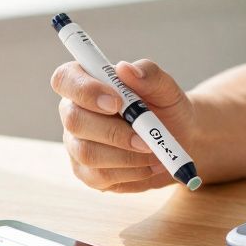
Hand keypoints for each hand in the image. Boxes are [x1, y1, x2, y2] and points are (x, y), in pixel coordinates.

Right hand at [51, 58, 199, 192]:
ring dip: (125, 156)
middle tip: (145, 139)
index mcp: (88, 82)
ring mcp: (77, 143)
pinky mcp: (87, 172)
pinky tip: (148, 165)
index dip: (85, 90)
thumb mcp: (166, 88)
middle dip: (113, 132)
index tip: (116, 101)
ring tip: (153, 152)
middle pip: (74, 120)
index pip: (65, 78)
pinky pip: (99, 176)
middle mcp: (75, 111)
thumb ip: (149, 74)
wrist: (180, 140)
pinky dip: (130, 172)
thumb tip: (125, 68)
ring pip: (86, 153)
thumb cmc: (167, 108)